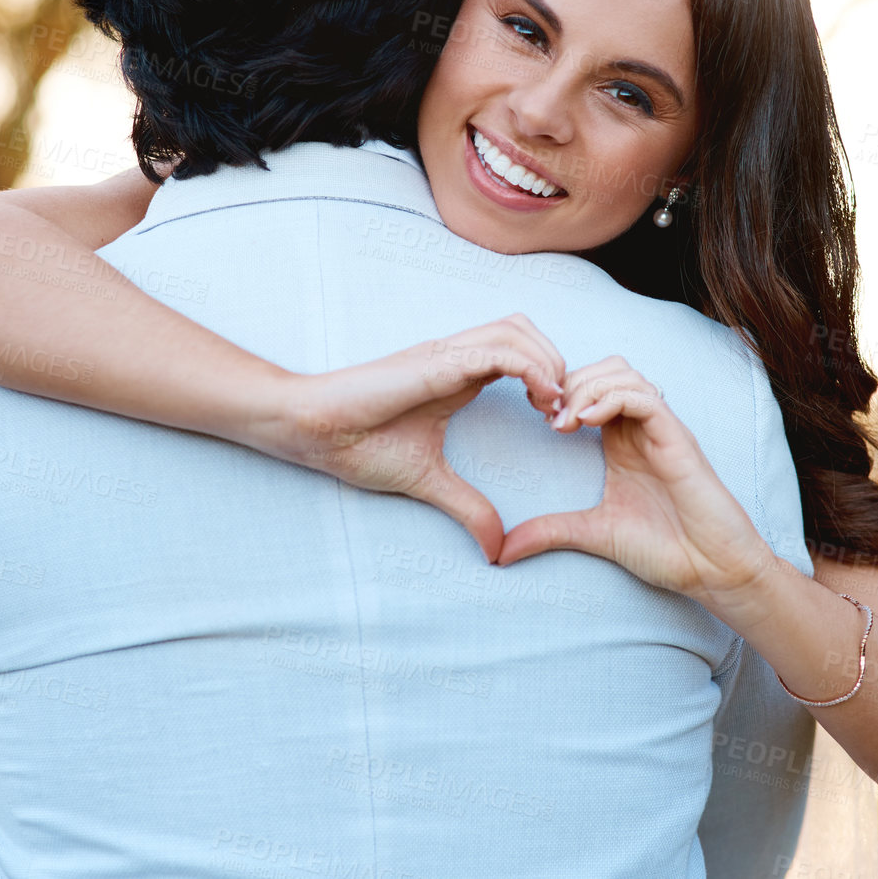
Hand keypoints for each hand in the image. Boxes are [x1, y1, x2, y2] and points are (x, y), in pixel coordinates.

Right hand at [260, 315, 567, 562]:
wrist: (313, 429)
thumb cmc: (359, 444)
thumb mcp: (429, 481)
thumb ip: (468, 506)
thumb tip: (496, 547)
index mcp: (458, 375)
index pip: (520, 353)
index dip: (548, 380)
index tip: (558, 423)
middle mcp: (456, 356)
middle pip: (526, 332)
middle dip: (557, 363)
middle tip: (564, 413)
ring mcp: (446, 353)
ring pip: (518, 331)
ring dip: (548, 362)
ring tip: (554, 406)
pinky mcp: (437, 360)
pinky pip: (499, 350)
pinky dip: (530, 368)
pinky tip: (540, 400)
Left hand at [496, 356, 777, 615]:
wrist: (714, 570)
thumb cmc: (665, 548)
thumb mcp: (593, 534)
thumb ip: (550, 532)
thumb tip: (501, 550)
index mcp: (621, 440)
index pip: (590, 388)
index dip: (559, 393)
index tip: (535, 419)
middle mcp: (641, 427)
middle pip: (604, 369)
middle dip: (568, 382)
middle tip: (545, 416)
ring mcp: (661, 429)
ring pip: (623, 374)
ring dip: (586, 388)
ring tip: (563, 422)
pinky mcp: (678, 438)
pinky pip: (645, 397)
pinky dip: (611, 399)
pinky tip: (586, 422)